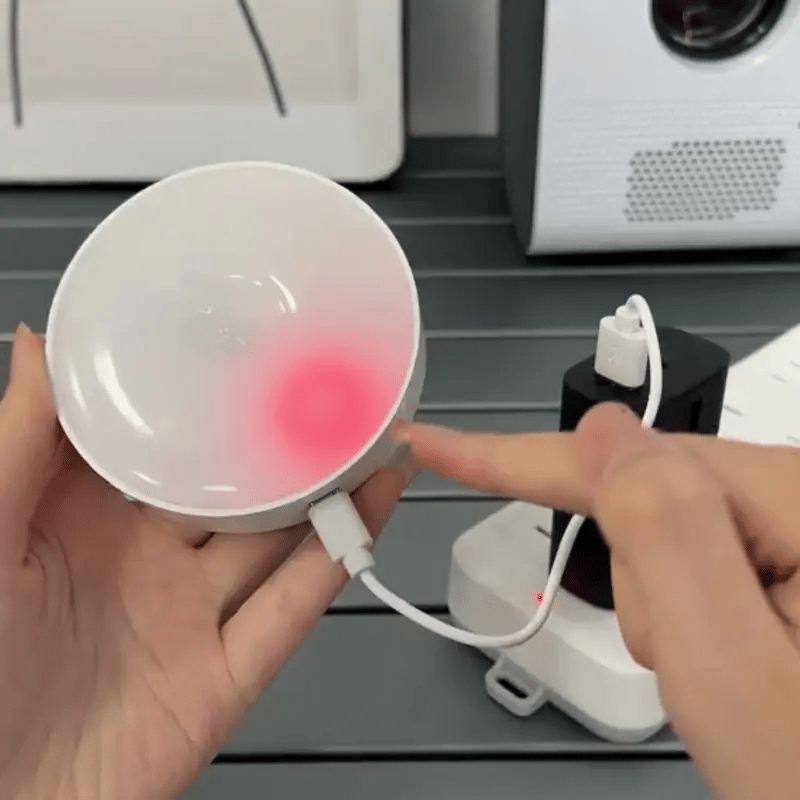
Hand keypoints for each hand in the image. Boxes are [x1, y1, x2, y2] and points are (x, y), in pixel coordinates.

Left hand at [0, 325, 412, 799]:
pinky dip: (340, 555)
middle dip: (282, 441)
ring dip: (328, 488)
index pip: (163, 444)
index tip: (244, 346)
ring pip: (277, 540)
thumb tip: (40, 344)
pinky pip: (292, 608)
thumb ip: (16, 443)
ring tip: (372, 430)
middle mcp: (147, 564)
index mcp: (87, 523)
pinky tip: (373, 504)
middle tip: (327, 386)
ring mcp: (189, 619)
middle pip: (236, 489)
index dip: (204, 397)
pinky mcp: (221, 677)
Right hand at [398, 405, 799, 799]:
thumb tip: (606, 435)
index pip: (633, 462)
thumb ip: (666, 541)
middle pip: (657, 495)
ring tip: (725, 667)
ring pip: (674, 524)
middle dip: (639, 577)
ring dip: (667, 596)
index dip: (516, 456)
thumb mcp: (737, 681)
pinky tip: (732, 644)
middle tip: (689, 662)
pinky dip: (688, 597)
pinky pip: (703, 544)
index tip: (435, 445)